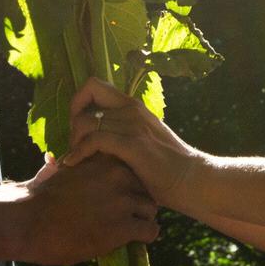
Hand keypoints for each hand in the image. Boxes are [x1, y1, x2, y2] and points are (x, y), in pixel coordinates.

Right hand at [7, 151, 157, 265]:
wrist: (27, 222)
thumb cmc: (36, 198)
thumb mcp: (54, 172)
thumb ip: (65, 165)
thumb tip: (53, 159)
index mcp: (104, 160)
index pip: (134, 166)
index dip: (130, 182)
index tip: (124, 194)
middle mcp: (118, 176)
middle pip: (146, 186)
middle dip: (140, 199)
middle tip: (130, 213)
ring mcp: (122, 201)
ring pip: (151, 208)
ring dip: (143, 218)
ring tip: (132, 227)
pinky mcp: (122, 227)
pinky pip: (150, 230)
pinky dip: (146, 236)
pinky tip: (135, 239)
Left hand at [64, 79, 207, 208]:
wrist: (192, 180)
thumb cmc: (166, 167)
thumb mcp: (142, 140)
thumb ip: (120, 132)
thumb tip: (92, 138)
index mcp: (133, 105)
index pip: (94, 85)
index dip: (78, 102)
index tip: (78, 127)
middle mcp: (132, 109)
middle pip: (84, 104)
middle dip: (72, 127)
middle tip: (76, 148)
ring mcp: (134, 125)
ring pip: (85, 122)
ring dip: (74, 142)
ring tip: (76, 160)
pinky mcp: (133, 144)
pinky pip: (94, 140)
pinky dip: (79, 152)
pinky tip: (75, 164)